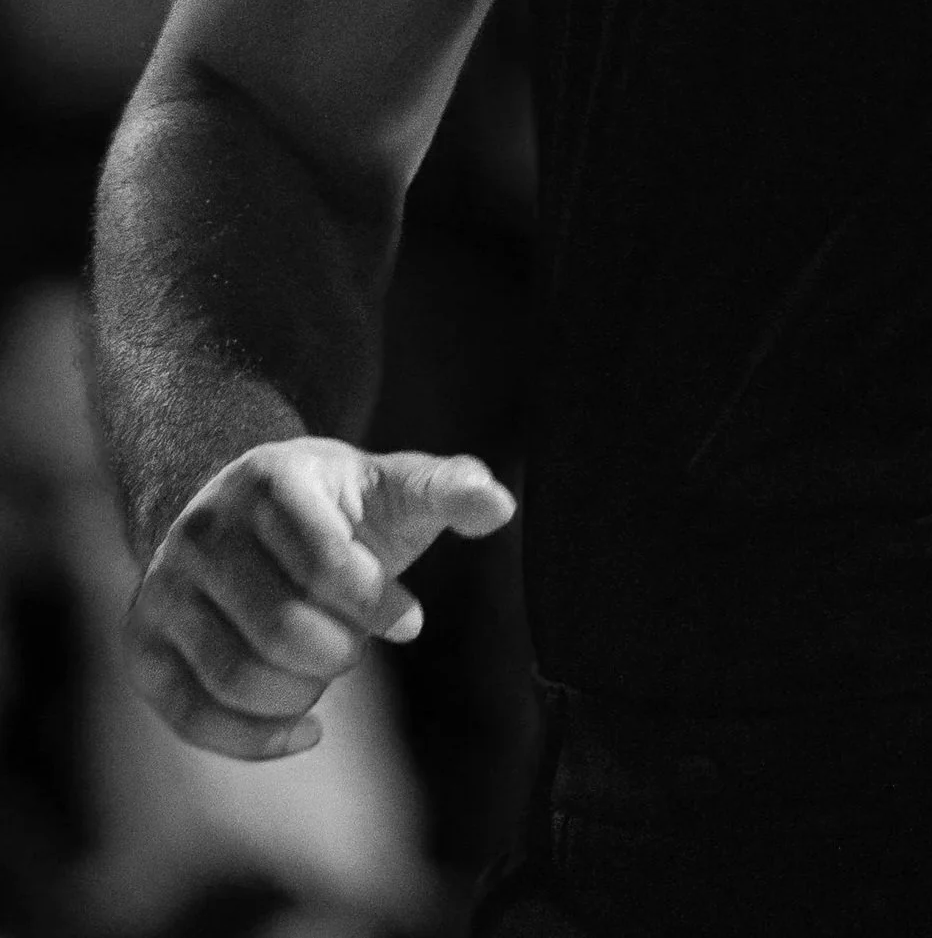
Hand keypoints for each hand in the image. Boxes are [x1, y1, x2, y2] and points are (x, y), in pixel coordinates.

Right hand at [123, 438, 516, 759]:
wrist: (242, 514)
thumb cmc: (338, 509)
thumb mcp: (392, 486)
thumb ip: (449, 489)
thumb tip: (500, 506)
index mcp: (271, 480)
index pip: (326, 565)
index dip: (378, 606)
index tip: (409, 619)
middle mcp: (203, 529)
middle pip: (281, 630)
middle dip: (340, 652)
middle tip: (357, 645)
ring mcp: (164, 587)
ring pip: (235, 675)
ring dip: (301, 692)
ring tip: (325, 669)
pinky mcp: (142, 643)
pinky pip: (191, 715)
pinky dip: (254, 739)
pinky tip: (305, 731)